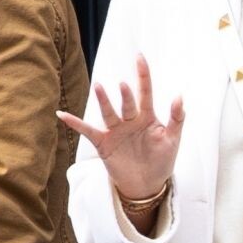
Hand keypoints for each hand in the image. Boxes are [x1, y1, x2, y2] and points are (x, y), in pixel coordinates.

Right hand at [57, 54, 184, 201]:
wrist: (147, 184)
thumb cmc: (161, 160)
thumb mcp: (173, 140)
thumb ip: (177, 119)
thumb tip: (179, 96)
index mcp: (147, 117)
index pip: (145, 92)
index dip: (143, 75)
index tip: (140, 57)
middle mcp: (130, 120)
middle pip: (128, 104)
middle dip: (126, 95)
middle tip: (123, 85)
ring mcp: (115, 131)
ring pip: (109, 113)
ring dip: (104, 101)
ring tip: (99, 87)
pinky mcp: (103, 143)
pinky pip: (88, 131)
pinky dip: (75, 123)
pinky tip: (62, 114)